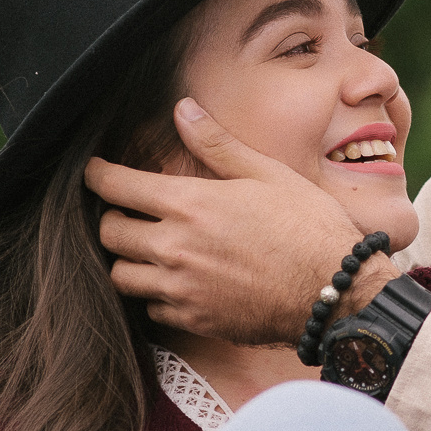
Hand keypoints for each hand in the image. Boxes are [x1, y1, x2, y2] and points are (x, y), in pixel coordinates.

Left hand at [85, 99, 396, 345]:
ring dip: (127, 260)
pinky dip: (155, 295)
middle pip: (109, 234)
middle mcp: (174, 248)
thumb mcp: (265, 173)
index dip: (98, 176)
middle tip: (127, 212)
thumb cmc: (307, 226)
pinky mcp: (194, 321)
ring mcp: (181, 290)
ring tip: (147, 250)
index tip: (95, 173)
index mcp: (188, 204)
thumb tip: (183, 108)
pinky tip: (177, 282)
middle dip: (111, 219)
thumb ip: (216, 143)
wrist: (334, 292)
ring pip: (120, 276)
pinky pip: (151, 310)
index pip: (116, 187)